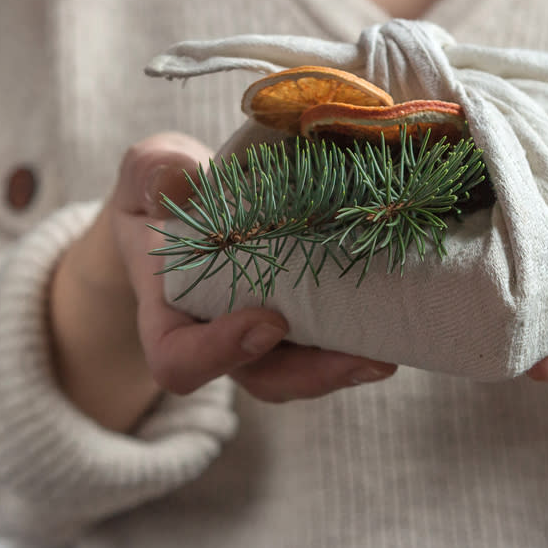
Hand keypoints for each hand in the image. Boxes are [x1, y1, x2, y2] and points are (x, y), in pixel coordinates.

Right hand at [50, 133, 395, 432]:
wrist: (191, 202)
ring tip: (389, 353)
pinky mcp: (301, 316)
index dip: (220, 354)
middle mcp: (219, 333)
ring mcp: (263, 331)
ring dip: (346, 367)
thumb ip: (153, 173)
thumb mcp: (149, 170)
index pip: (179, 359)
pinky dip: (360, 336)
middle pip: (261, 378)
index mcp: (170, 310)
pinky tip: (399, 320)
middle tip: (364, 358)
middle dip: (312, 375)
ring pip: (302, 370)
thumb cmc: (164, 190)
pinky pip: (327, 341)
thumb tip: (180, 180)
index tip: (268, 321)